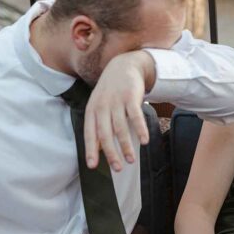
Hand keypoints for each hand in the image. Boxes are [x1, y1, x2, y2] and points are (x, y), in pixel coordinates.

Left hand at [84, 50, 155, 171]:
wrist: (123, 65)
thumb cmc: (110, 91)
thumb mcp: (99, 105)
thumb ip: (98, 125)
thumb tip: (99, 150)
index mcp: (92, 110)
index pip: (90, 133)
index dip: (91, 150)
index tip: (93, 166)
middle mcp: (102, 107)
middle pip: (105, 134)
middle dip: (111, 153)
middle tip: (118, 168)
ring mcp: (116, 101)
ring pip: (120, 128)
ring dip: (126, 146)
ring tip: (131, 159)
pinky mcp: (131, 97)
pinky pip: (135, 116)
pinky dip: (140, 130)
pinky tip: (144, 141)